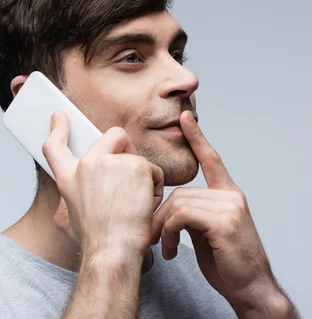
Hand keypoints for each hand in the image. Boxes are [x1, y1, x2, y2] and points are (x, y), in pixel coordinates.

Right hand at [44, 111, 163, 256]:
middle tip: (129, 180)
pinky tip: (145, 205)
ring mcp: (109, 162)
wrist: (112, 250)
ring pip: (137, 158)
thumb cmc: (98, 240)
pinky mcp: (134, 165)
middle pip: (113, 137)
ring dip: (142, 179)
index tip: (59, 116)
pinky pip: (153, 170)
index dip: (58, 128)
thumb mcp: (73, 216)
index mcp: (68, 178)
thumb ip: (77, 194)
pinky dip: (154, 188)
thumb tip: (82, 192)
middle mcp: (85, 165)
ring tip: (134, 205)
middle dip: (127, 151)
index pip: (55, 146)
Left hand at [151, 111, 286, 313]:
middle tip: (157, 237)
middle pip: (180, 192)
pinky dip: (170, 232)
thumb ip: (192, 211)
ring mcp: (229, 207)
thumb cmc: (226, 262)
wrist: (249, 288)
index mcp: (228, 194)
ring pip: (178, 203)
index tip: (185, 118)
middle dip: (161, 215)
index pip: (211, 159)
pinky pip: (182, 215)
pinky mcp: (223, 221)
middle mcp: (231, 196)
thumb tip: (167, 207)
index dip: (197, 137)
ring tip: (166, 246)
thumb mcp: (206, 231)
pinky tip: (172, 249)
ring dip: (164, 227)